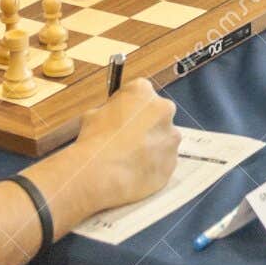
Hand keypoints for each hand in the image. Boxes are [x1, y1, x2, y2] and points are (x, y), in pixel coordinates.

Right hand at [75, 79, 179, 210]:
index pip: (140, 92)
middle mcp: (163, 109)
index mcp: (142, 91)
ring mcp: (171, 136)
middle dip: (145, 124)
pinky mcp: (173, 160)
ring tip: (129, 158)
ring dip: (150, 145)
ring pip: (163, 139)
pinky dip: (153, 165)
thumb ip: (108, 112)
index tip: (123, 116)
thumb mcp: (92, 115)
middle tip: (127, 137)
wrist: (103, 173)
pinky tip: (135, 170)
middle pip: (157, 114)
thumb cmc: (96, 140)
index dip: (130, 106)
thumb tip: (108, 119)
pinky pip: (163, 161)